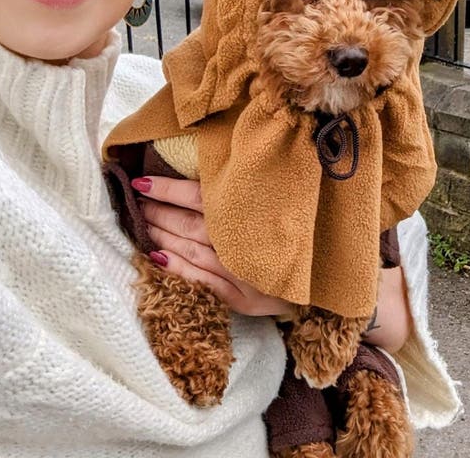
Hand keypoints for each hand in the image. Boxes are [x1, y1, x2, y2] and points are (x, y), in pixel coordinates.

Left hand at [135, 175, 295, 317]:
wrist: (334, 276)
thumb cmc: (306, 231)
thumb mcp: (285, 201)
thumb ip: (251, 189)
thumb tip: (212, 169)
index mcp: (254, 213)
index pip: (200, 197)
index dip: (168, 189)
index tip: (142, 181)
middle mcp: (246, 243)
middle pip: (190, 224)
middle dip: (158, 212)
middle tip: (134, 201)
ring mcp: (244, 274)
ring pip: (191, 251)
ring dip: (160, 236)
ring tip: (140, 223)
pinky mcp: (245, 300)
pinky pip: (202, 282)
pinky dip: (178, 269)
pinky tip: (157, 259)